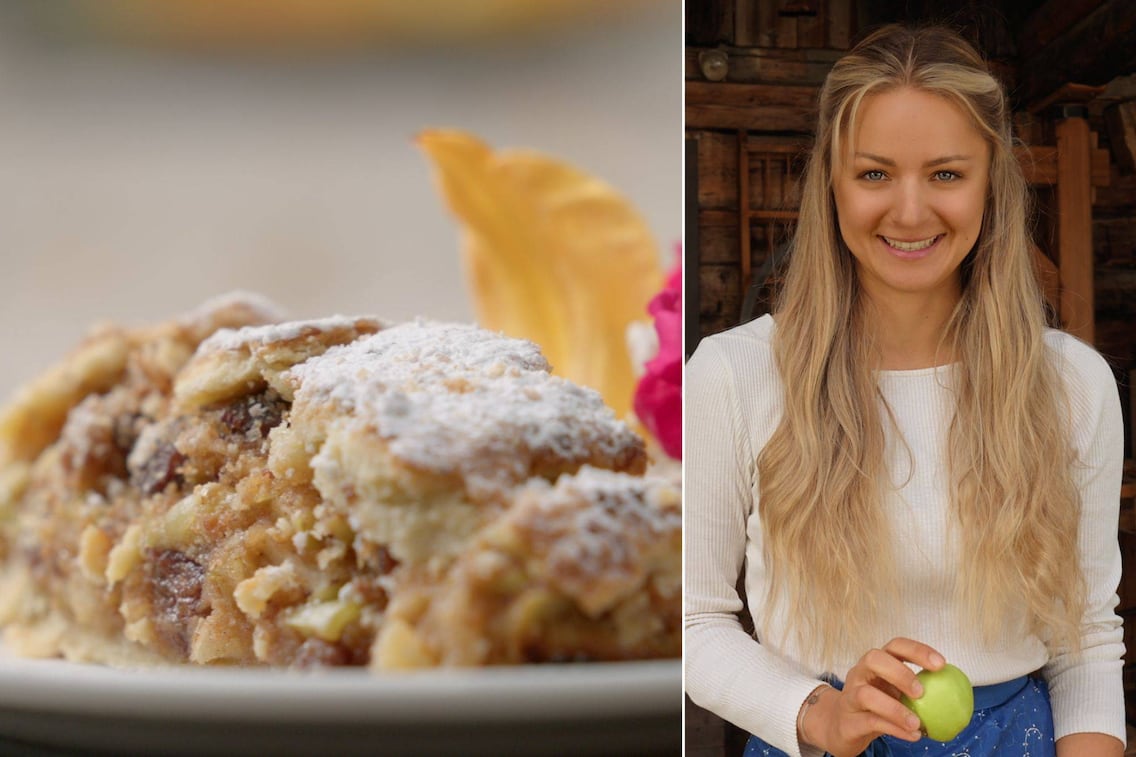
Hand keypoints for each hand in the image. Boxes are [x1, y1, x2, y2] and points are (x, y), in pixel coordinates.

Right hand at [798, 637, 945, 756]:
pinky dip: (893, 728)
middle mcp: (861, 673)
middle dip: (899, 672)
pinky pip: (870, 721)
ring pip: (866, 694)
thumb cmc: (875, 706)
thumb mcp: (895, 693)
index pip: (895, 646)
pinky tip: (912, 734)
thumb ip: (916, 690)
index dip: (917, 651)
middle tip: (921, 692)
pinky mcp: (848, 719)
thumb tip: (957, 694)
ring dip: (895, 709)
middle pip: (873, 659)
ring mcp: (850, 695)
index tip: (940, 664)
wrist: (842, 726)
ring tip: (917, 723)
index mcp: (876, 663)